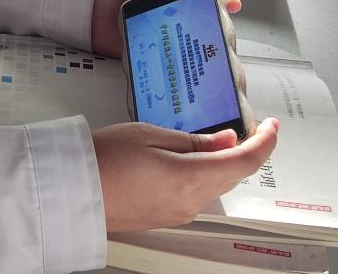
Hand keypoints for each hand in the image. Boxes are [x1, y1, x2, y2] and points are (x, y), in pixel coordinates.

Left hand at [90, 0, 241, 57]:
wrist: (85, 13)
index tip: (231, 4)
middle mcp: (171, 13)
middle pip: (202, 18)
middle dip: (218, 23)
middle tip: (225, 28)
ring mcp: (164, 33)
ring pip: (192, 39)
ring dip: (205, 43)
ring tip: (215, 46)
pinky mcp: (154, 51)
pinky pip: (173, 56)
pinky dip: (185, 60)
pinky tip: (195, 63)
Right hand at [93, 118, 278, 231]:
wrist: (72, 190)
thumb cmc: (103, 158)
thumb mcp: (147, 134)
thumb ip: (192, 140)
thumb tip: (225, 140)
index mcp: (191, 177)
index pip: (246, 161)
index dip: (265, 142)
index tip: (271, 126)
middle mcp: (191, 201)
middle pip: (232, 175)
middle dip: (244, 151)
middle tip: (245, 128)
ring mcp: (178, 212)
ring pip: (214, 185)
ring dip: (221, 164)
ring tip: (212, 141)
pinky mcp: (164, 216)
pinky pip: (195, 195)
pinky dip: (201, 176)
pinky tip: (186, 161)